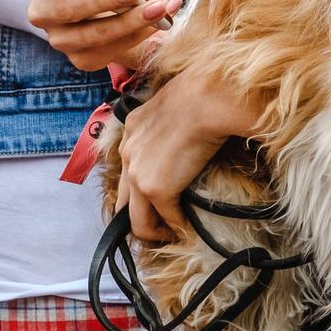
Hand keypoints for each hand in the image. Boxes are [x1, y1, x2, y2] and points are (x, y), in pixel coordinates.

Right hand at [7, 0, 178, 70]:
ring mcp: (60, 38)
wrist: (116, 16)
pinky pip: (108, 50)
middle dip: (99, 1)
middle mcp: (43, 11)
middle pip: (64, 8)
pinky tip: (159, 22)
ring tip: (158, 7)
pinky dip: (137, 35)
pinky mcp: (82, 59)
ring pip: (91, 35)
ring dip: (128, 22)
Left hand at [115, 65, 265, 242]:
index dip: (141, 194)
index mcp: (131, 131)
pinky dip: (181, 226)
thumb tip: (185, 145)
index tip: (161, 203)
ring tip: (176, 234)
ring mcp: (137, 174)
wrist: (206, 99)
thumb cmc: (201, 97)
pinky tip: (193, 225)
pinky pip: (169, 219)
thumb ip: (168, 129)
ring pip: (139, 222)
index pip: (127, 173)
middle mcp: (127, 154)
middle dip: (143, 221)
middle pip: (124, 205)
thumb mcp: (173, 109)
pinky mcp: (155, 189)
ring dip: (158, 233)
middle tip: (164, 228)